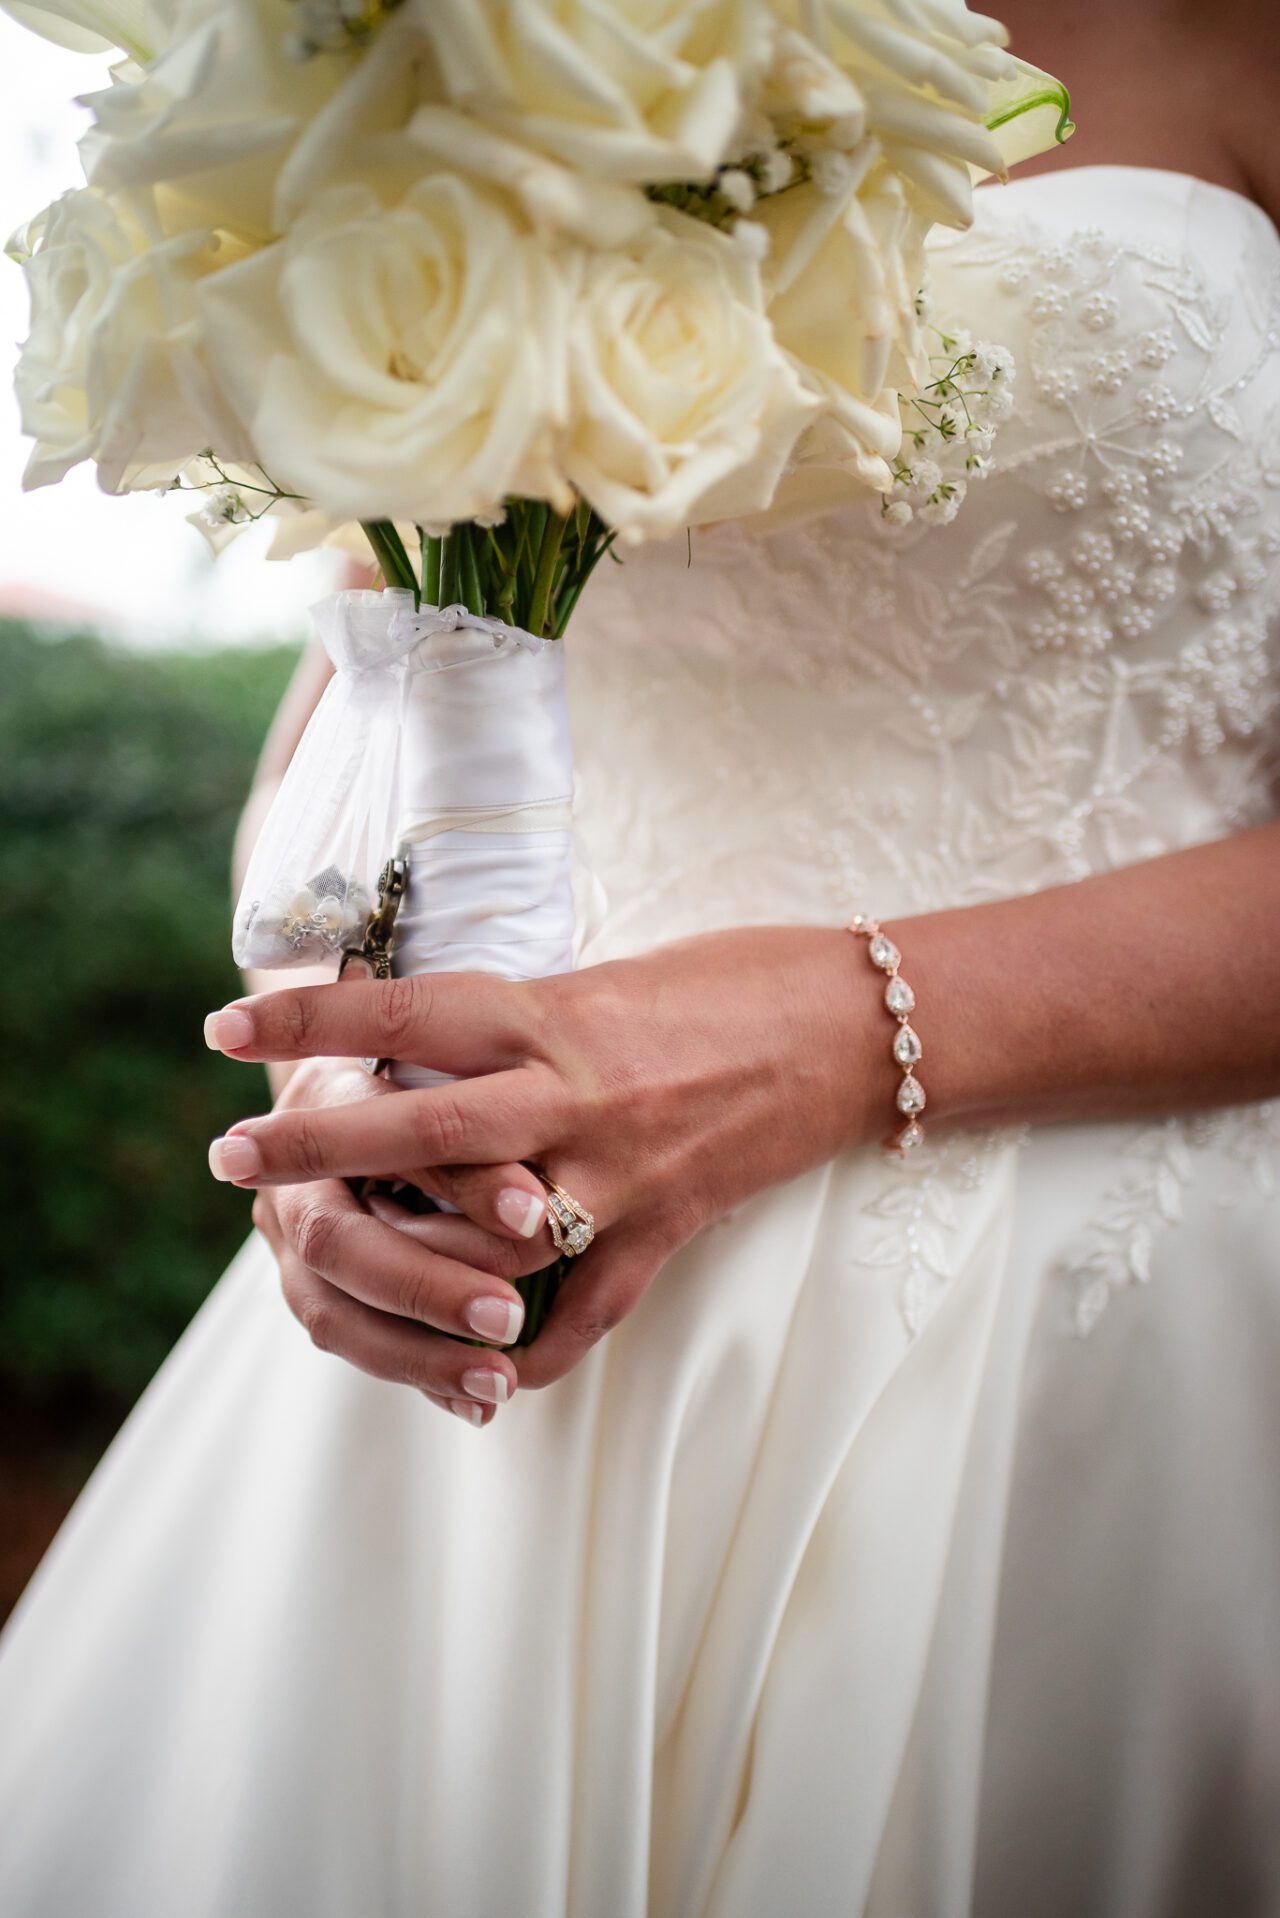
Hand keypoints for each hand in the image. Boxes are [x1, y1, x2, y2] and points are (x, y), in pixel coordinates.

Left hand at [205, 928, 891, 1395]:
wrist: (855, 1028)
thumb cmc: (732, 978)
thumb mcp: (605, 977)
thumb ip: (518, 1020)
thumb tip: (429, 1036)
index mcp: (554, 1015)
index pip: (402, 1013)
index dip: (306, 1018)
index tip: (222, 1030)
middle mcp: (574, 1096)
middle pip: (417, 1130)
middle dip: (314, 1143)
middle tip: (228, 1153)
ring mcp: (621, 1174)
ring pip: (488, 1237)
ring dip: (405, 1263)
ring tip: (337, 1264)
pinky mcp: (668, 1231)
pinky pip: (584, 1315)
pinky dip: (527, 1352)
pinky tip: (480, 1374)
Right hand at [243, 1056, 541, 1426]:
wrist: (370, 1093)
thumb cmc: (434, 1074)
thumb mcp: (458, 1085)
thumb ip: (478, 1139)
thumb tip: (531, 1211)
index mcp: (326, 1097)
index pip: (378, 1139)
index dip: (456, 1179)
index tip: (534, 1212)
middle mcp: (289, 1174)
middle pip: (337, 1243)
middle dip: (425, 1286)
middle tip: (508, 1317)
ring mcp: (286, 1242)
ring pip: (333, 1315)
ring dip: (418, 1354)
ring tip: (499, 1382)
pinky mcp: (308, 1291)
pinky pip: (356, 1343)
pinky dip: (419, 1374)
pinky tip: (478, 1403)